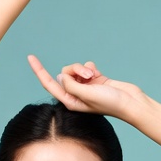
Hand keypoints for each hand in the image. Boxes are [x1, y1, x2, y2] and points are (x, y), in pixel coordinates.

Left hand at [27, 56, 145, 119]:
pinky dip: (91, 68)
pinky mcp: (94, 80)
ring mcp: (84, 87)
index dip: (39, 71)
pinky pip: (85, 67)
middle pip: (64, 74)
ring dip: (84, 69)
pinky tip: (98, 74)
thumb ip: (71, 85)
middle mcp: (75, 94)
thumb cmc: (110, 103)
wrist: (129, 102)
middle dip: (75, 70)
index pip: (50, 84)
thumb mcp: (86, 94)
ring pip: (75, 69)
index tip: (30, 57)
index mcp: (70, 101)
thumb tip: (61, 77)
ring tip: (94, 76)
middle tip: (87, 76)